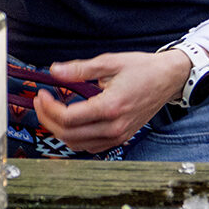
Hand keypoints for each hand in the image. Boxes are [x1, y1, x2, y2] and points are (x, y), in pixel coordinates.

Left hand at [34, 49, 193, 152]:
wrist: (168, 79)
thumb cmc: (141, 69)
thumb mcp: (109, 62)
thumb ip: (79, 69)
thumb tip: (54, 71)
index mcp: (110, 107)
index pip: (68, 118)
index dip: (49, 108)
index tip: (41, 95)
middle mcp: (114, 127)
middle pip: (68, 134)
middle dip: (48, 119)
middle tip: (41, 101)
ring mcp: (119, 136)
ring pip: (77, 144)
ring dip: (59, 130)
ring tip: (51, 110)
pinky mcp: (121, 138)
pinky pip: (90, 146)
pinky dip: (75, 137)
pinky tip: (69, 121)